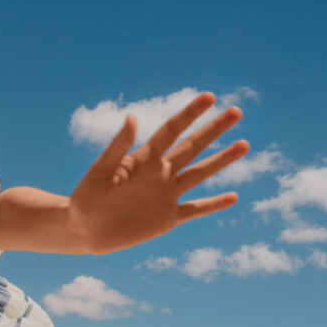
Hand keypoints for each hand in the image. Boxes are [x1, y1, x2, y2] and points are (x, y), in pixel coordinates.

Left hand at [68, 93, 247, 253]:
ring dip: (222, 160)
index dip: (190, 113)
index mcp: (143, 159)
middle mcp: (160, 173)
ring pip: (200, 174)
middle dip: (214, 130)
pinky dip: (213, 204)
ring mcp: (166, 195)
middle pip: (192, 147)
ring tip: (244, 144)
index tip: (209, 96)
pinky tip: (233, 196)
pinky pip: (195, 209)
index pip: (171, 130)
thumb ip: (117, 147)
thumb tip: (133, 117)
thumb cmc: (85, 198)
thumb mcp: (99, 171)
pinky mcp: (167, 218)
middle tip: (237, 111)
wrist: (82, 230)